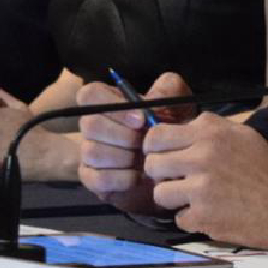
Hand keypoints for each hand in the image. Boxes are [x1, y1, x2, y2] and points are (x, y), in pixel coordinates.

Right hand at [75, 71, 193, 216]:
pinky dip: (121, 179)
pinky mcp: (92, 179)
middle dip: (123, 136)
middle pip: (90, 124)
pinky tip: (139, 177)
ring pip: (92, 152)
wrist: (178, 164)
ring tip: (146, 160)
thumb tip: (150, 100)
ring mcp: (89, 152)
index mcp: (109, 101)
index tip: (141, 120)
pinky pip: (97, 178)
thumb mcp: (177, 101)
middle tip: (146, 143)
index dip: (113, 106)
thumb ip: (167, 88)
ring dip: (124, 158)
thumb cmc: (173, 126)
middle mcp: (93, 125)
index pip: (90, 94)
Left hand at [143, 115, 267, 250]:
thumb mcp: (242, 135)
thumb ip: (209, 130)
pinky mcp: (203, 216)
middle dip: (162, 175)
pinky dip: (192, 219)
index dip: (155, 149)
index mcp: (210, 133)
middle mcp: (202, 156)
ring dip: (174, 199)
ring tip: (194, 199)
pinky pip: (178, 218)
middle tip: (179, 181)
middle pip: (152, 164)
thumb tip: (180, 130)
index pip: (156, 135)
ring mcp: (201, 188)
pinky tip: (211, 214)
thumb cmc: (267, 170)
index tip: (164, 157)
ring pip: (159, 193)